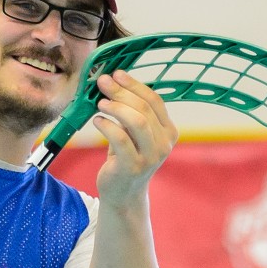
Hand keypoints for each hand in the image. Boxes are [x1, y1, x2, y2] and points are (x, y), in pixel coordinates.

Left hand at [90, 70, 177, 206]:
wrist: (123, 193)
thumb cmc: (125, 156)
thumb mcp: (133, 133)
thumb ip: (130, 110)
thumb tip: (112, 80)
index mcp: (168, 131)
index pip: (155, 100)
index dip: (134, 85)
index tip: (116, 74)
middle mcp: (164, 143)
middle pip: (144, 108)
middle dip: (121, 92)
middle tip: (102, 82)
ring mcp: (151, 156)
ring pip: (137, 121)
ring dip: (116, 107)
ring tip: (100, 103)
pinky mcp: (133, 167)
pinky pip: (121, 139)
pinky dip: (107, 125)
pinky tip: (97, 121)